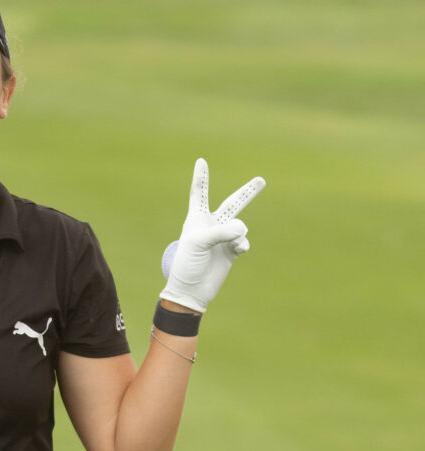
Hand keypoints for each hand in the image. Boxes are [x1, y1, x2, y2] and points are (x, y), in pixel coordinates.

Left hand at [159, 159, 265, 312]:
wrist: (192, 289)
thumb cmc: (188, 263)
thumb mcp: (199, 242)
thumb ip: (222, 231)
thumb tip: (243, 228)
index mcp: (196, 218)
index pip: (199, 193)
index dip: (201, 178)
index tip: (201, 161)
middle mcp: (211, 225)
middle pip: (233, 203)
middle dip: (248, 193)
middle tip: (261, 180)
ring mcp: (223, 238)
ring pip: (240, 226)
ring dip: (236, 233)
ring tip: (229, 243)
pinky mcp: (232, 250)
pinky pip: (244, 241)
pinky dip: (242, 243)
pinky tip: (238, 249)